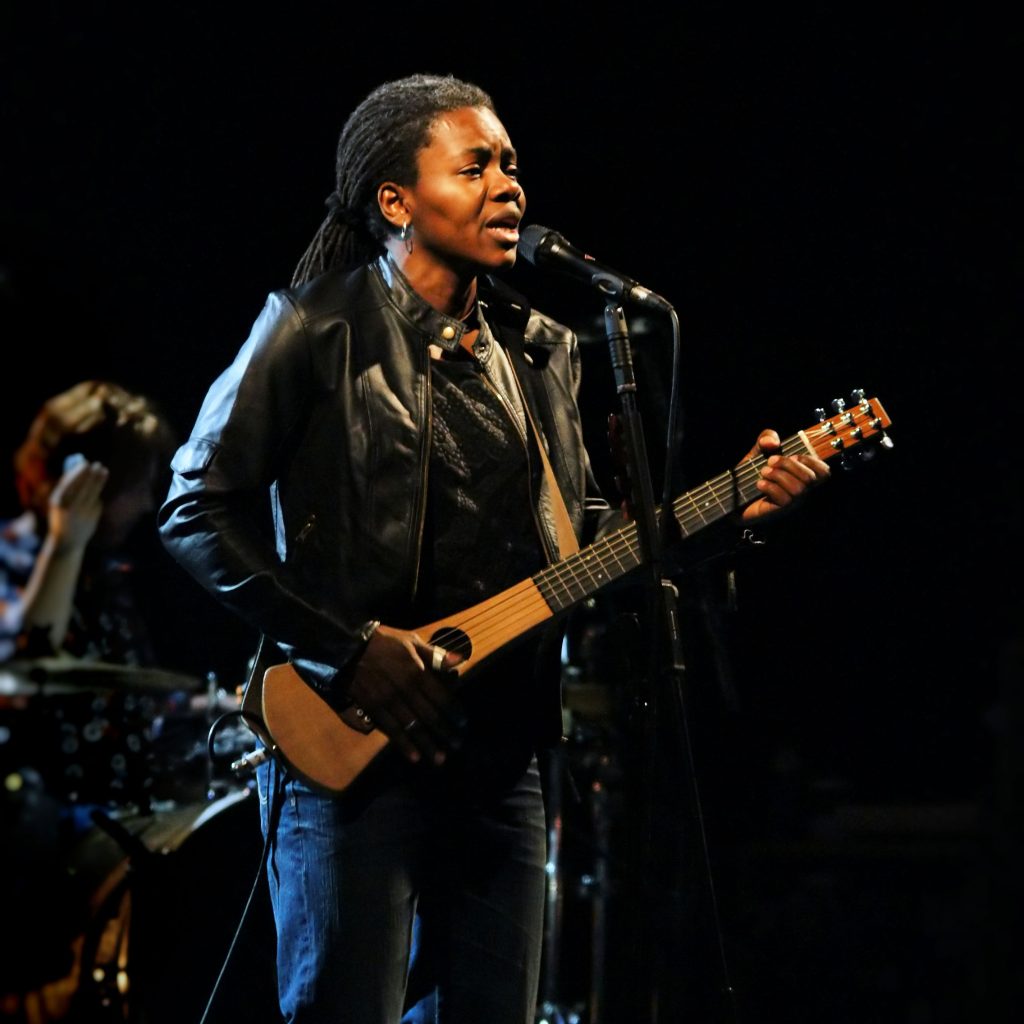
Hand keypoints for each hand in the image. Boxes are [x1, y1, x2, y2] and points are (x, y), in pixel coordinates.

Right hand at [46, 457, 108, 552]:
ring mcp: (84, 512)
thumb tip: (78, 466)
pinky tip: (91, 502)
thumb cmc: (61, 516)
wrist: (67, 541)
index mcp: (60, 502)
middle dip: (93, 474)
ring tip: (104, 471)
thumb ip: (66, 485)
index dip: (80, 472)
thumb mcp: (58, 502)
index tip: (86, 463)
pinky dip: (96, 497)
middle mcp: (72, 507)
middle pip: (85, 486)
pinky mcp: (94, 517)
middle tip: (98, 465)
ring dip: (100, 480)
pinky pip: (96, 502)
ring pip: (95, 492)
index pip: (71, 483)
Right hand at [347, 625, 463, 764]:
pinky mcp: (373, 708)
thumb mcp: (412, 641)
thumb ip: (435, 654)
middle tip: (457, 745)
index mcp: (417, 672)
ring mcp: (388, 701)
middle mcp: (405, 690)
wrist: (348, 647)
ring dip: (427, 744)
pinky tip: (414, 756)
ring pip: (412, 727)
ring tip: (440, 758)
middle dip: (445, 732)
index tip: (463, 723)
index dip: (454, 712)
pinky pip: (391, 730)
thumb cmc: (384, 642)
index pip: (441, 697)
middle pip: (429, 716)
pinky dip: (403, 744)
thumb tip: (460, 661)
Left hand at [739, 429, 829, 522]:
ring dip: (778, 476)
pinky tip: (760, 484)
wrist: (734, 494)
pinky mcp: (779, 511)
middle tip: (770, 461)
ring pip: (798, 489)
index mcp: (802, 476)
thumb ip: (767, 438)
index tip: (792, 455)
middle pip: (810, 478)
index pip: (824, 472)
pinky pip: (785, 500)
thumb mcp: (759, 450)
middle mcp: (801, 491)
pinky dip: (771, 487)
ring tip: (763, 472)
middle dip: (788, 465)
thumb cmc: (751, 472)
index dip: (811, 461)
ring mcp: (792, 503)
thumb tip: (773, 442)